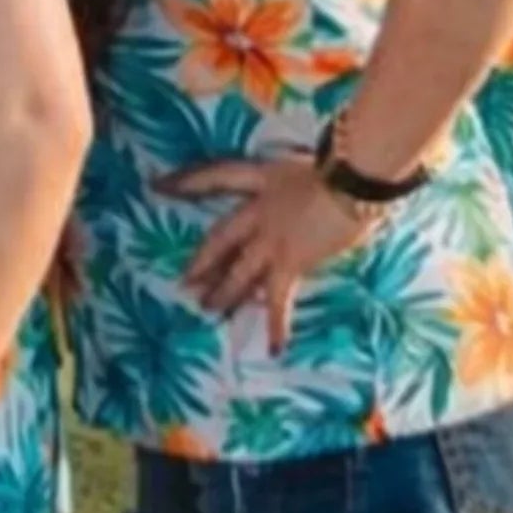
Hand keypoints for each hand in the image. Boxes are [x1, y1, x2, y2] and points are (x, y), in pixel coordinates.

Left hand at [168, 148, 368, 352]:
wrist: (354, 175)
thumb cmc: (346, 164)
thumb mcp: (313, 166)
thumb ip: (303, 182)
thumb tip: (314, 193)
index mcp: (262, 177)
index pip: (215, 176)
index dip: (185, 181)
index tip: (158, 186)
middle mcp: (258, 210)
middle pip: (220, 238)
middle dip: (202, 261)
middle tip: (185, 282)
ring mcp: (269, 239)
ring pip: (237, 273)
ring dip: (224, 294)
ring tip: (209, 310)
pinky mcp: (289, 263)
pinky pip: (278, 300)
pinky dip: (277, 325)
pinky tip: (275, 348)